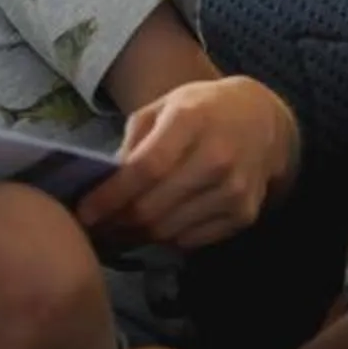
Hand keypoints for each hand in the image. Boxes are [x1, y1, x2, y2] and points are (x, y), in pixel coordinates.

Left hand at [73, 75, 300, 250]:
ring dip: (138, 235)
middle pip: (154, 208)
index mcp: (191, 121)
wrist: (263, 121)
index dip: (110, 196)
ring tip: (118, 229)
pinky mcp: (245, 214)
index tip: (84, 213)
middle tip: (95, 228)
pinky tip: (155, 227)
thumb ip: (133, 142)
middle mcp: (217, 157)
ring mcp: (234, 190)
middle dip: (116, 223)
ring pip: (170, 231)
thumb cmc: (202, 109)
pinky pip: (192, 241)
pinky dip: (167, 238)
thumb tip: (105, 184)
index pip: (145, 169)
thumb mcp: (163, 107)